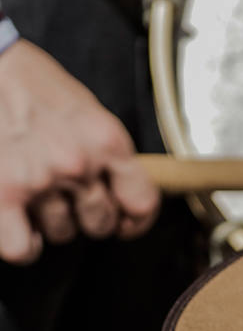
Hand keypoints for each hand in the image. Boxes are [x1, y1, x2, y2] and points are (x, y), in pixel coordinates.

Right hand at [0, 39, 159, 263]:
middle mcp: (76, 162)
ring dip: (51, 221)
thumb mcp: (85, 108)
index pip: (142, 201)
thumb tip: (120, 192)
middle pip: (100, 223)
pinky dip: (23, 244)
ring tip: (35, 190)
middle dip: (86, 216)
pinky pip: (21, 248)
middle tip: (67, 195)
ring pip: (62, 234)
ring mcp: (39, 179)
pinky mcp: (3, 192)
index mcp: (105, 139)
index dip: (136, 219)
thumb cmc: (30, 82)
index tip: (126, 221)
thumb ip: (106, 150)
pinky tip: (21, 225)